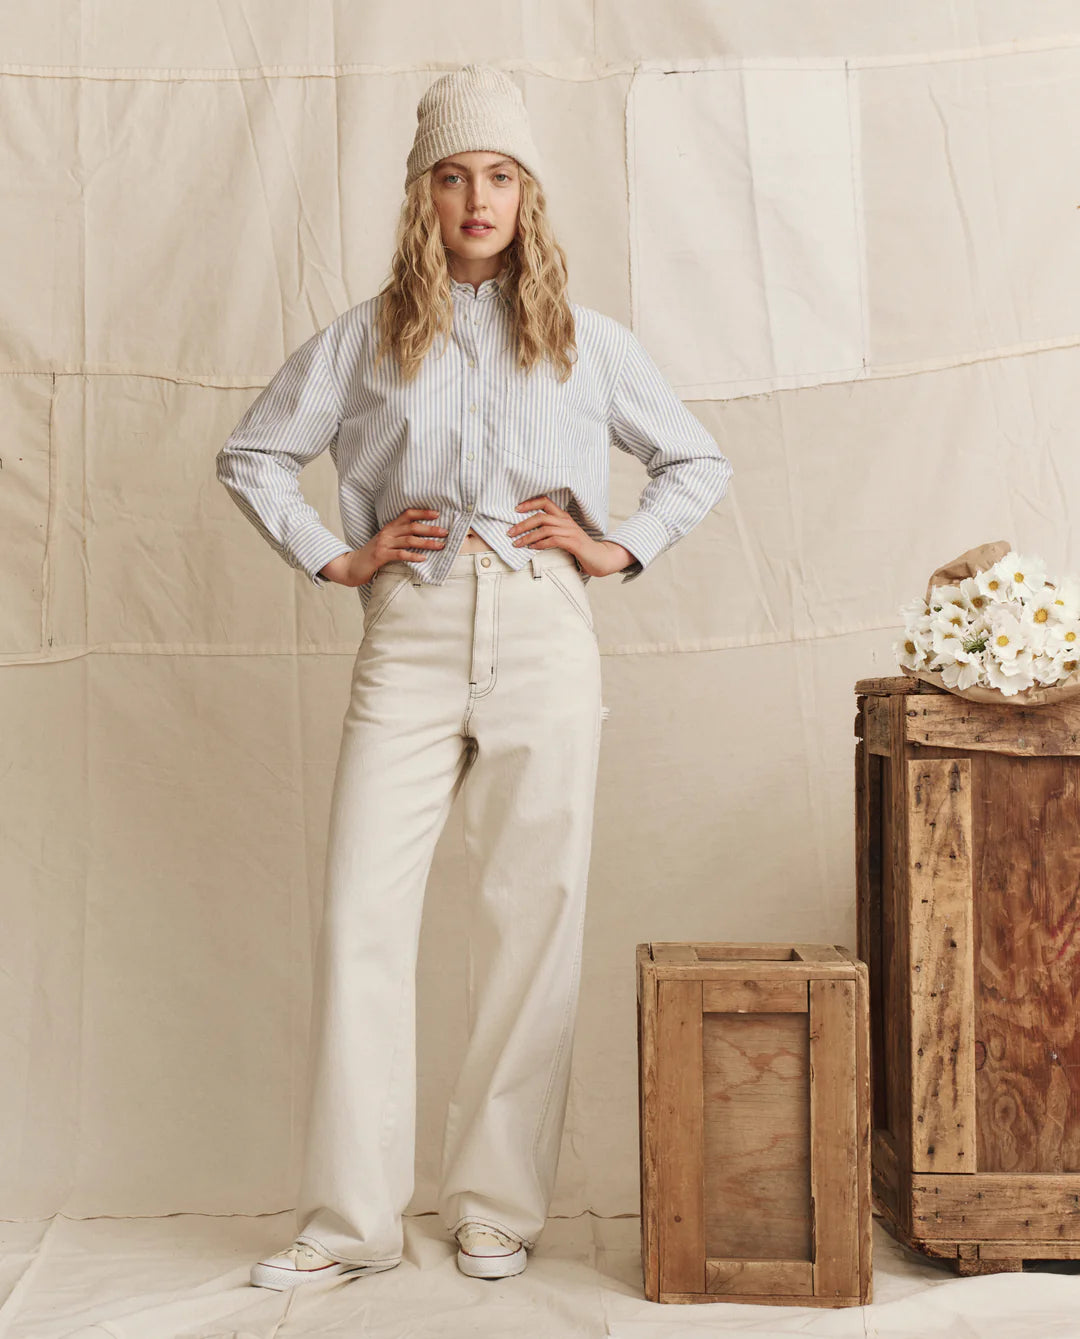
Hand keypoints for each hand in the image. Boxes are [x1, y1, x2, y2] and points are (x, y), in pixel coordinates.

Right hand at [319, 508, 447, 585]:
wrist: (352, 566)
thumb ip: (399, 537)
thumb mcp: (386, 542)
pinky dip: (413, 556)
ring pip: (409, 540)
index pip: (407, 514)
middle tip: (445, 532)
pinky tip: (423, 558)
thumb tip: (421, 537)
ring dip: (426, 543)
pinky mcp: (380, 556)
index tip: (437, 514)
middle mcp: (387, 533)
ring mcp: (383, 544)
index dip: (422, 513)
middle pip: (412, 527)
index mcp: (390, 527)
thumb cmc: (372, 555)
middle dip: (430, 529)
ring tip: (440, 545)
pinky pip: (400, 554)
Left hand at [507, 495, 635, 576]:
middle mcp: (566, 521)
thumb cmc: (580, 548)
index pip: (545, 501)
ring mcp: (570, 531)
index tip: (515, 510)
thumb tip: (529, 534)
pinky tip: (532, 548)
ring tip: (517, 544)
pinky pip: (553, 540)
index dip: (529, 503)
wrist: (600, 558)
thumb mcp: (564, 536)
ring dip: (527, 536)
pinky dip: (540, 544)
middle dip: (522, 524)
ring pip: (544, 528)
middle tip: (509, 532)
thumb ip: (550, 532)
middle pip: (540, 516)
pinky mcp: (573, 543)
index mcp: (563, 516)